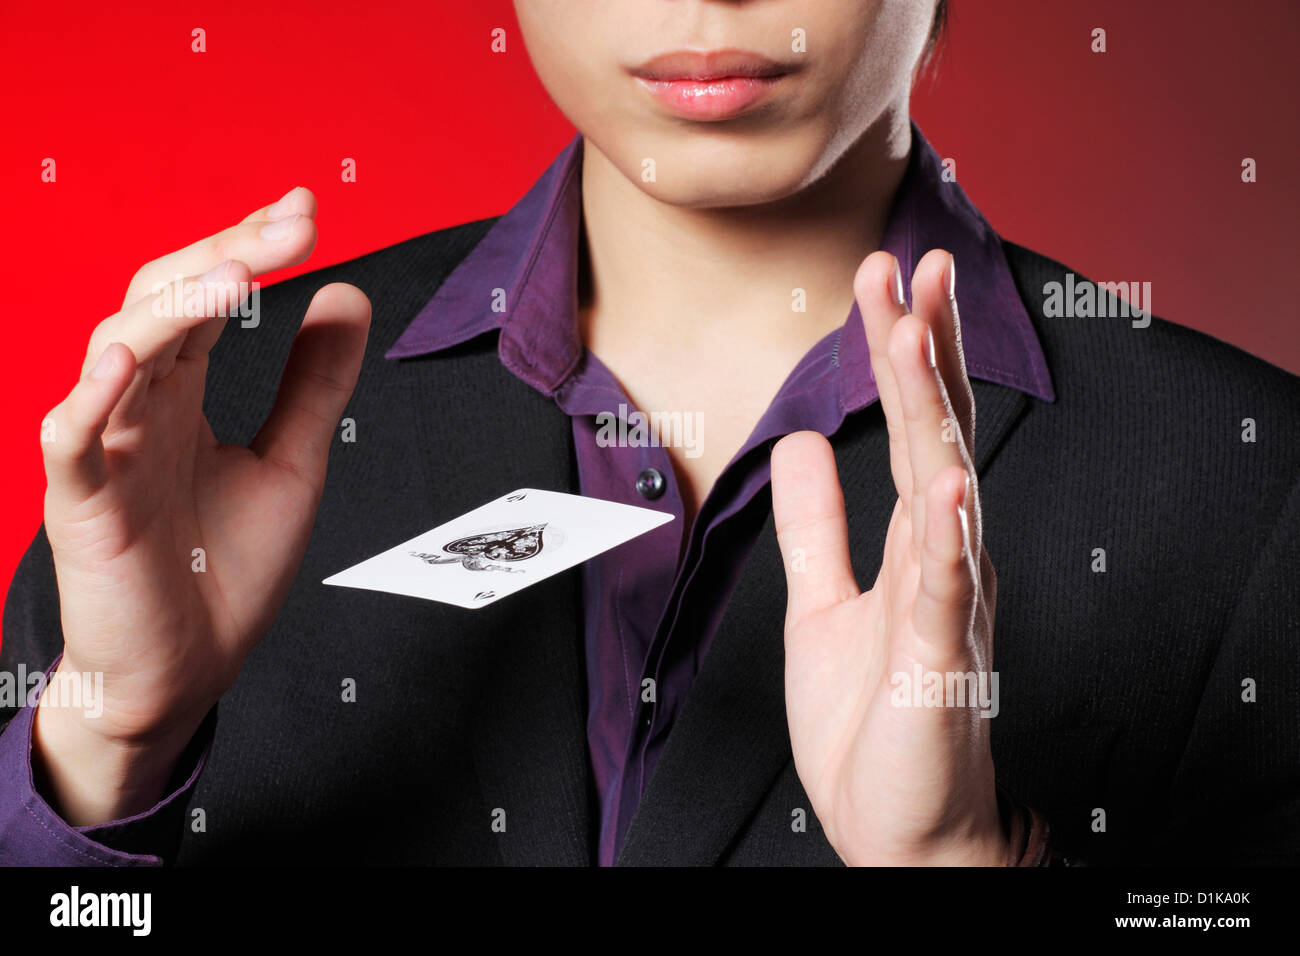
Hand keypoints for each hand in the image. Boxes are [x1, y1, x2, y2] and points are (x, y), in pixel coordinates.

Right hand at [33, 188, 370, 823]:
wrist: (189, 669)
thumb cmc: (224, 571)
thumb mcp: (292, 462)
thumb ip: (312, 382)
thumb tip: (347, 293)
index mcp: (179, 394)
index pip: (203, 295)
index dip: (247, 246)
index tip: (306, 211)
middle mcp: (138, 409)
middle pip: (163, 304)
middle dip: (225, 256)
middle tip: (295, 225)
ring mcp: (106, 454)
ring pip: (116, 354)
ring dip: (173, 309)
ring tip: (235, 274)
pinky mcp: (85, 510)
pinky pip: (71, 444)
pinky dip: (90, 401)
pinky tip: (125, 360)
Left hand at [772, 249, 1007, 865]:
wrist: (898, 825)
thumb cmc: (872, 720)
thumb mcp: (822, 602)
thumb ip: (816, 524)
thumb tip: (798, 445)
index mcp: (917, 541)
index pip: (915, 427)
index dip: (904, 354)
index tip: (889, 283)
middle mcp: (944, 557)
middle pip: (935, 433)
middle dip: (920, 347)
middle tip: (909, 264)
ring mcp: (948, 603)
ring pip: (944, 488)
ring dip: (930, 409)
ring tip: (915, 332)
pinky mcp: (941, 657)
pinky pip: (947, 587)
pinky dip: (949, 533)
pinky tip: (949, 482)